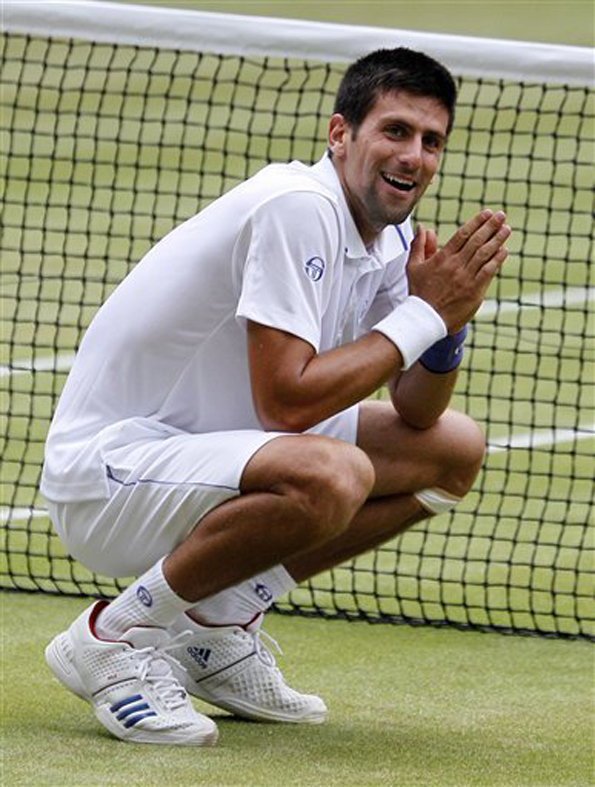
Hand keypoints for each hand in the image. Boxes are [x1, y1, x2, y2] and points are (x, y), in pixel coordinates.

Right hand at [406, 210, 510, 332]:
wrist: (425, 319)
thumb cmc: (419, 293)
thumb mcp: (413, 267)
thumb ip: (419, 245)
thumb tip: (423, 228)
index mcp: (442, 258)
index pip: (462, 234)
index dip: (476, 222)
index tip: (486, 213)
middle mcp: (455, 266)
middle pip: (476, 241)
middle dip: (490, 226)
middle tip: (501, 215)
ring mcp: (465, 278)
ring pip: (484, 254)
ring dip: (497, 240)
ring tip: (506, 229)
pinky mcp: (474, 291)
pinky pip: (488, 271)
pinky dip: (497, 260)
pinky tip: (504, 251)